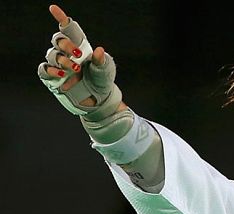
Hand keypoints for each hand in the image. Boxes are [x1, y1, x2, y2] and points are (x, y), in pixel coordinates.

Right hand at [38, 4, 121, 119]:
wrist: (98, 100)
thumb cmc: (102, 81)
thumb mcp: (105, 70)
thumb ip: (101, 61)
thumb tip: (98, 50)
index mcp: (80, 46)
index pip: (68, 29)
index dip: (60, 17)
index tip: (53, 9)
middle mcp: (67, 53)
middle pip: (58, 39)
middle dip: (66, 44)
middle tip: (78, 55)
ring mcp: (58, 65)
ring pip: (52, 54)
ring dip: (63, 60)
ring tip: (75, 69)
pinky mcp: (52, 77)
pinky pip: (44, 69)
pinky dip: (52, 70)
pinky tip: (62, 74)